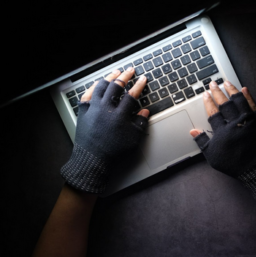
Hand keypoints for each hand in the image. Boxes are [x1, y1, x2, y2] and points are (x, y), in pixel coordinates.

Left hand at [61, 68, 148, 193]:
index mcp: (119, 115)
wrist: (92, 159)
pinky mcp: (83, 111)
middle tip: (130, 70)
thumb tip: (145, 112)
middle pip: (116, 86)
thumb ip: (140, 124)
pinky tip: (97, 83)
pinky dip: (93, 87)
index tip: (143, 79)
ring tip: (115, 73)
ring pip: (101, 86)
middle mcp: (106, 108)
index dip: (139, 85)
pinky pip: (87, 94)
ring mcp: (93, 108)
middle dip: (125, 76)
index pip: (132, 95)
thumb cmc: (113, 151)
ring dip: (109, 78)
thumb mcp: (133, 140)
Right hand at [190, 80, 255, 200]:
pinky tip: (244, 89)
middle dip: (217, 92)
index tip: (205, 94)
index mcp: (222, 131)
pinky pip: (253, 105)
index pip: (213, 112)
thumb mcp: (213, 156)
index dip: (208, 102)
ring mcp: (248, 121)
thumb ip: (202, 142)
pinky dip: (248, 96)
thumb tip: (193, 131)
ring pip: (239, 101)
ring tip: (226, 82)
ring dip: (232, 90)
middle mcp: (235, 123)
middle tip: (213, 84)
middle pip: (224, 104)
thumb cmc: (232, 163)